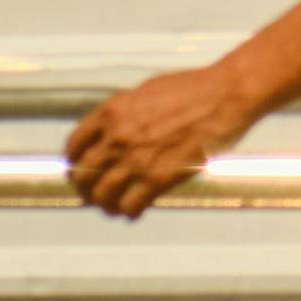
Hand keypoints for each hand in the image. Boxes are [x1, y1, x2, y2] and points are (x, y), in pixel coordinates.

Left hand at [65, 57, 254, 216]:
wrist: (226, 95)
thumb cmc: (192, 89)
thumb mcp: (146, 92)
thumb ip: (123, 114)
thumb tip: (109, 133)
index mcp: (112, 112)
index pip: (75, 145)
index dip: (74, 162)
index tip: (79, 169)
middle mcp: (118, 137)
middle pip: (83, 175)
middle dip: (85, 188)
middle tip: (92, 194)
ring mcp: (137, 160)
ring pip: (103, 196)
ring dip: (105, 204)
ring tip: (113, 207)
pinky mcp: (158, 178)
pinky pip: (130, 206)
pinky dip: (128, 212)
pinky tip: (134, 211)